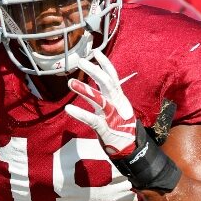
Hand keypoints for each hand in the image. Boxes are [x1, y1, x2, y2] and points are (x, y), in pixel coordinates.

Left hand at [65, 50, 180, 191]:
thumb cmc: (120, 127)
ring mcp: (111, 116)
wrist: (131, 149)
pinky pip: (92, 120)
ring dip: (84, 90)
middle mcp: (117, 104)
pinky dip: (80, 114)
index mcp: (119, 98)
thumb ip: (107, 96)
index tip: (95, 51)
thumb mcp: (116, 108)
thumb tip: (97, 83)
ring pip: (99, 100)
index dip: (105, 63)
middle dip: (94, 70)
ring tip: (69, 82)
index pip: (113, 76)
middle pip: (107, 83)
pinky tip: (68, 109)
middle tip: (80, 61)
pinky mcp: (105, 129)